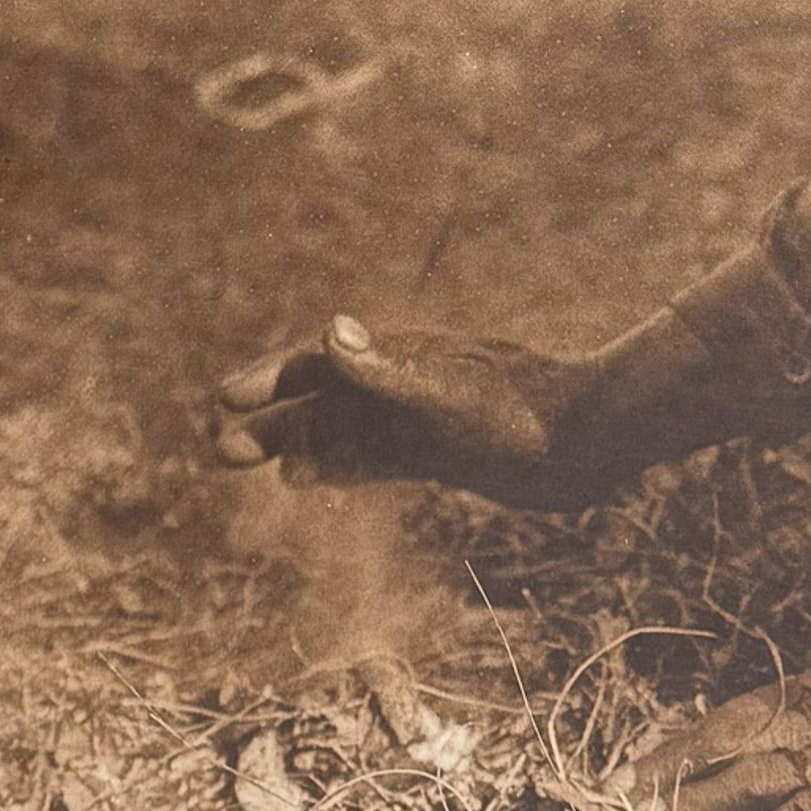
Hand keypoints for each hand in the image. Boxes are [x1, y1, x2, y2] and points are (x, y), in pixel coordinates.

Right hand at [212, 315, 594, 503]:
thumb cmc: (524, 414)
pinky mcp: (444, 449)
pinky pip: (377, 455)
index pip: (324, 364)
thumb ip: (388, 369)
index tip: (226, 398)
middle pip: (328, 397)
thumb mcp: (448, 392)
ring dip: (299, 443)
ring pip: (346, 429)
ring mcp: (424, 416)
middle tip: (219, 449)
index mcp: (403, 358)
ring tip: (250, 462)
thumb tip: (330, 329)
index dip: (274, 379)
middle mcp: (407, 382)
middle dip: (275, 418)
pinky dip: (340, 464)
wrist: (590, 438)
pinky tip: (307, 480)